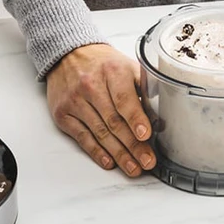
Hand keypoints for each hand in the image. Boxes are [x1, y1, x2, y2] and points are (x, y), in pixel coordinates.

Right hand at [46, 44, 155, 176]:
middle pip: (113, 121)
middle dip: (133, 145)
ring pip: (99, 133)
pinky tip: (109, 162)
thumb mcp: (126, 66)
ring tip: (133, 167)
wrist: (69, 55)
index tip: (145, 135)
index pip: (124, 98)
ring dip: (118, 153)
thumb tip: (160, 117)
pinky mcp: (63, 113)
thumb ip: (144, 87)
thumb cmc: (103, 64)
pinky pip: (82, 137)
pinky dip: (96, 152)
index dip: (135, 118)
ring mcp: (74, 101)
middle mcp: (90, 85)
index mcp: (112, 71)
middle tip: (147, 161)